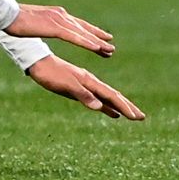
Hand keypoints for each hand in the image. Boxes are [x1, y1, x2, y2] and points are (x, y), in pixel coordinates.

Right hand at [4, 2, 115, 56]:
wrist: (4, 13)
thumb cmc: (12, 18)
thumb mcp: (32, 23)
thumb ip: (40, 25)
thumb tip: (40, 29)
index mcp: (55, 14)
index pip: (76, 24)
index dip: (90, 31)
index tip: (102, 37)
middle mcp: (60, 15)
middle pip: (83, 28)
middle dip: (97, 37)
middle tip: (111, 45)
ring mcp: (58, 20)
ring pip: (83, 33)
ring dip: (97, 42)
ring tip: (109, 51)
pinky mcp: (54, 27)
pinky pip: (75, 37)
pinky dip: (87, 43)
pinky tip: (98, 48)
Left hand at [25, 54, 145, 119]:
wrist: (36, 62)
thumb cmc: (49, 74)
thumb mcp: (65, 85)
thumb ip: (82, 94)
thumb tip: (99, 106)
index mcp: (88, 81)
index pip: (111, 95)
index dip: (124, 106)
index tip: (137, 117)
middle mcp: (89, 82)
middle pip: (112, 95)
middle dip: (127, 106)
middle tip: (142, 117)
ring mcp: (84, 84)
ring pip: (106, 97)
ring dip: (119, 106)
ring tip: (131, 116)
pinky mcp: (78, 87)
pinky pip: (96, 98)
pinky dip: (106, 106)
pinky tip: (111, 112)